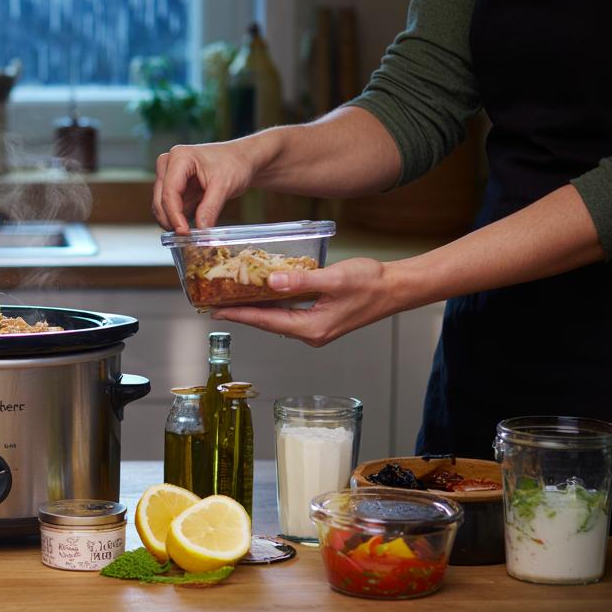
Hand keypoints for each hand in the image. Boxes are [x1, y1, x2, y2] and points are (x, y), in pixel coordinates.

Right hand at [151, 141, 257, 233]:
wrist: (242, 159)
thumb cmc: (235, 163)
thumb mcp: (224, 186)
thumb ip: (210, 208)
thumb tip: (201, 232)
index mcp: (179, 158)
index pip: (169, 192)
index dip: (175, 215)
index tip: (184, 232)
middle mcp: (169, 164)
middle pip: (161, 200)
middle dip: (172, 220)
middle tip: (186, 238)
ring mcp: (170, 176)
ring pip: (162, 206)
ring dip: (173, 221)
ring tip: (191, 234)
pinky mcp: (175, 187)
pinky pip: (170, 208)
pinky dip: (178, 219)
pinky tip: (191, 227)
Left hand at [209, 258, 404, 346]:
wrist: (397, 288)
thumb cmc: (371, 283)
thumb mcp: (333, 279)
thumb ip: (301, 281)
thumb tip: (270, 282)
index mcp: (312, 328)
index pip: (266, 321)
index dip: (239, 315)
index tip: (215, 311)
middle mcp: (311, 333)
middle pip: (267, 322)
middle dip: (242, 312)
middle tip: (215, 302)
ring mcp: (315, 327)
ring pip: (277, 317)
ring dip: (256, 307)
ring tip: (231, 297)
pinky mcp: (320, 319)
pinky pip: (289, 312)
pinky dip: (273, 303)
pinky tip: (262, 292)